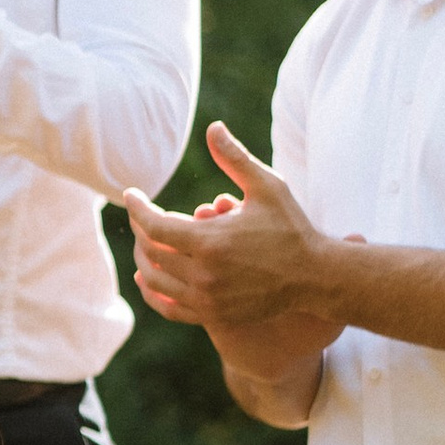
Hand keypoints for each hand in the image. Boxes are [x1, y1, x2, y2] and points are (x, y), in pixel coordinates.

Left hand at [123, 123, 342, 362]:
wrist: (314, 276)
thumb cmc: (291, 227)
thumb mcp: (267, 187)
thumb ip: (235, 159)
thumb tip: (213, 128)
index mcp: (212, 242)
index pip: (155, 227)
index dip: (137, 209)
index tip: (130, 195)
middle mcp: (205, 275)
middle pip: (151, 253)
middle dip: (140, 232)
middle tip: (140, 217)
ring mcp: (208, 299)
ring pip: (155, 282)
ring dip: (143, 262)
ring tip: (143, 244)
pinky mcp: (214, 315)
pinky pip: (170, 308)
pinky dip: (153, 294)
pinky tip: (149, 279)